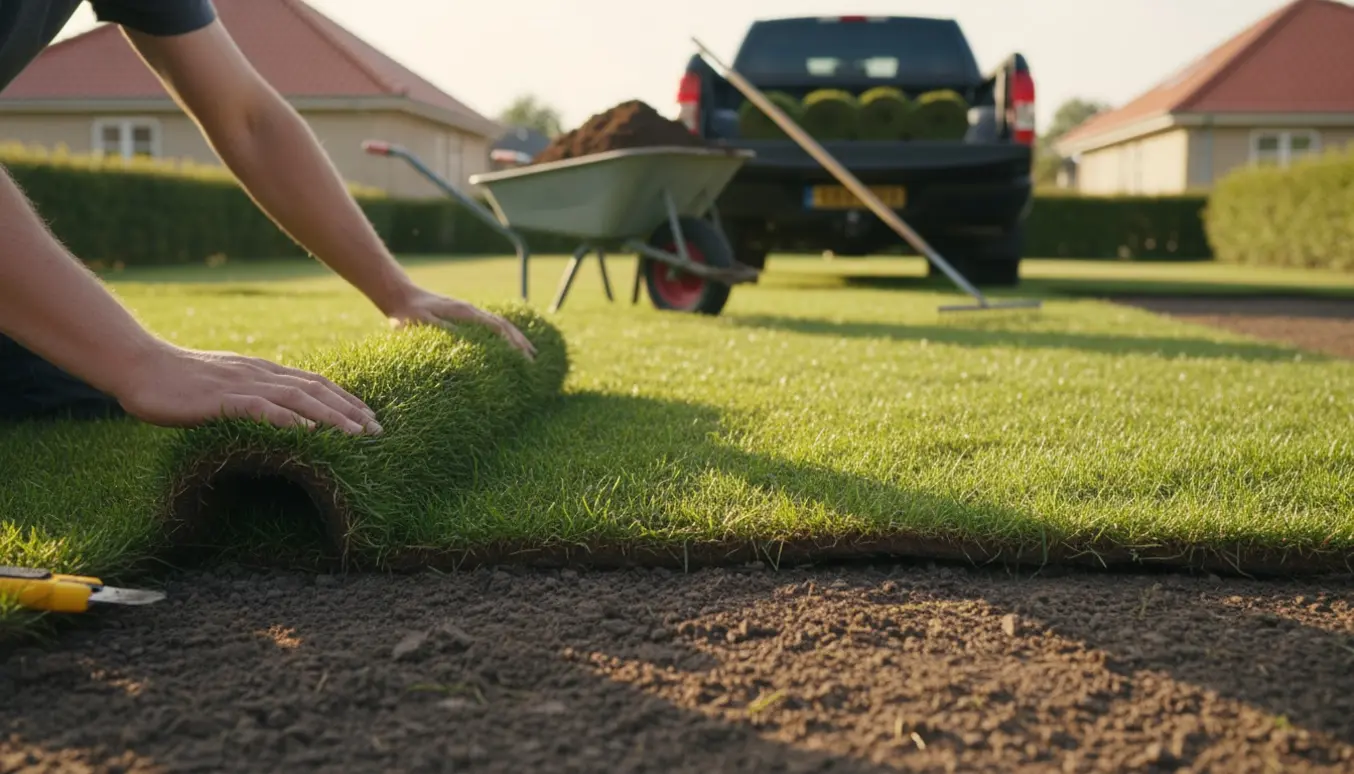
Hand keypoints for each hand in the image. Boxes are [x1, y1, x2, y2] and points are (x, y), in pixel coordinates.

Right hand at [114, 342, 381, 434]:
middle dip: (350, 410)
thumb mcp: (225, 387)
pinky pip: (261, 409)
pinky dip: (288, 420)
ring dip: (332, 417)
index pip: (315, 383)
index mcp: (263, 371)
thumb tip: (277, 417)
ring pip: (298, 399)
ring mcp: (243, 385)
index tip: (371, 417)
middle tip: (378, 431)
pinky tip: (309, 433)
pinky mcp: (222, 399)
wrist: (140, 366)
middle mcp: (260, 374)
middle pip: (316, 390)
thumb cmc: (180, 382)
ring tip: (358, 434)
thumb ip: (252, 397)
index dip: (346, 399)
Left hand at [383, 286, 536, 359]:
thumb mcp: (422, 325)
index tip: (524, 359)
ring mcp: (468, 312)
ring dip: (515, 338)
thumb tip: (468, 343)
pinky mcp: (463, 316)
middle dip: (520, 342)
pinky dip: (503, 335)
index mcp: (465, 313)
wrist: (398, 295)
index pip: (497, 328)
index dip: (512, 343)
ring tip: (528, 352)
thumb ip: (444, 332)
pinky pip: (490, 325)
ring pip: (499, 324)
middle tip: (533, 359)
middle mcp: (471, 311)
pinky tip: (506, 345)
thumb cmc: (407, 314)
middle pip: (504, 325)